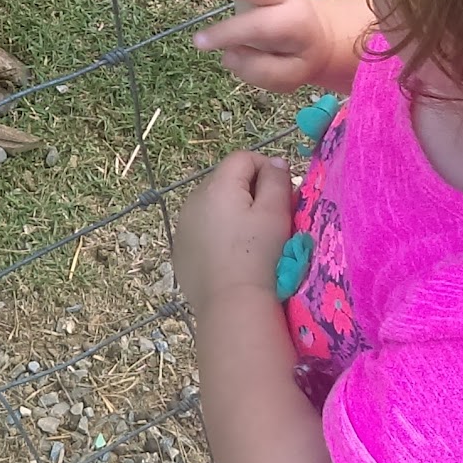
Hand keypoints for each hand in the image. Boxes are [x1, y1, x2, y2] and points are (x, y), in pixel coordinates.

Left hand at [173, 151, 293, 317]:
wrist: (231, 304)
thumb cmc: (259, 256)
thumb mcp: (276, 213)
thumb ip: (277, 180)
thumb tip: (275, 163)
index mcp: (217, 186)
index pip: (243, 158)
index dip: (266, 169)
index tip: (282, 193)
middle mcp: (193, 200)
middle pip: (225, 181)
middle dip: (249, 191)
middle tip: (270, 218)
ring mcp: (183, 226)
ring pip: (212, 206)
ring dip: (231, 213)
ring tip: (249, 240)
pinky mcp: (180, 250)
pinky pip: (201, 230)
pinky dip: (216, 235)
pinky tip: (231, 256)